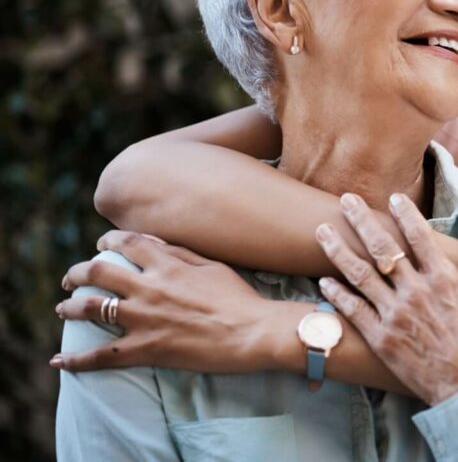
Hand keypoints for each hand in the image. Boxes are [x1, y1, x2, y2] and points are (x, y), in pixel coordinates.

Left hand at [50, 230, 281, 372]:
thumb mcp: (213, 265)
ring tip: (63, 308)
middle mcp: (148, 288)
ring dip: (71, 307)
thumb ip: (180, 252)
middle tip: (70, 279)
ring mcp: (144, 319)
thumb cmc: (239, 298)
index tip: (100, 246)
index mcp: (167, 265)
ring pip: (92, 309)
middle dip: (77, 273)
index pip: (126, 243)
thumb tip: (152, 242)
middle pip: (98, 273)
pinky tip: (58, 362)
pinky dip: (75, 360)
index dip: (107, 242)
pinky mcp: (146, 349)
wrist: (253, 331)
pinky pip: (102, 355)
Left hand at [317, 193, 457, 404]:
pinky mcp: (382, 340)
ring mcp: (395, 315)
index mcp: (444, 279)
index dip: (404, 214)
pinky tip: (325, 281)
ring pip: (360, 275)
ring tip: (322, 232)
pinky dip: (337, 294)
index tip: (392, 198)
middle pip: (382, 247)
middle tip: (345, 199)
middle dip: (361, 220)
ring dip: (338, 250)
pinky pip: (354, 311)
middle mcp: (415, 291)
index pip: (419, 236)